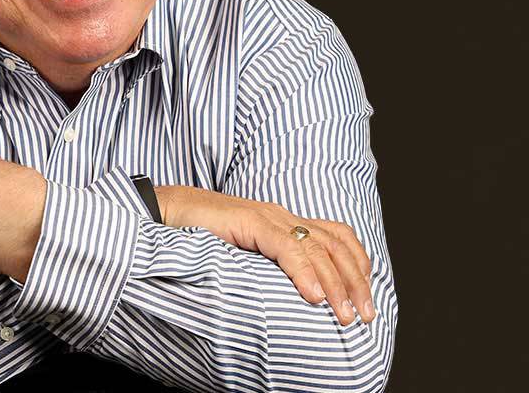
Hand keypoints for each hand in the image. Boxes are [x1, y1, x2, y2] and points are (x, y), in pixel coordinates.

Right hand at [154, 185, 375, 325]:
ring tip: (346, 313)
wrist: (161, 213)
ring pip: (317, 247)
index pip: (336, 237)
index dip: (357, 265)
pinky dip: (304, 272)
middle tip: (367, 315)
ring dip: (337, 283)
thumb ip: (267, 270)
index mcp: (284, 222)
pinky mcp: (249, 221)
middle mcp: (282, 216)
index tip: (366, 297)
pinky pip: (286, 247)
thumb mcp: (242, 258)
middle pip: (336, 244)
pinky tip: (314, 296)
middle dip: (356, 281)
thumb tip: (292, 302)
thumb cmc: (196, 238)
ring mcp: (267, 217)